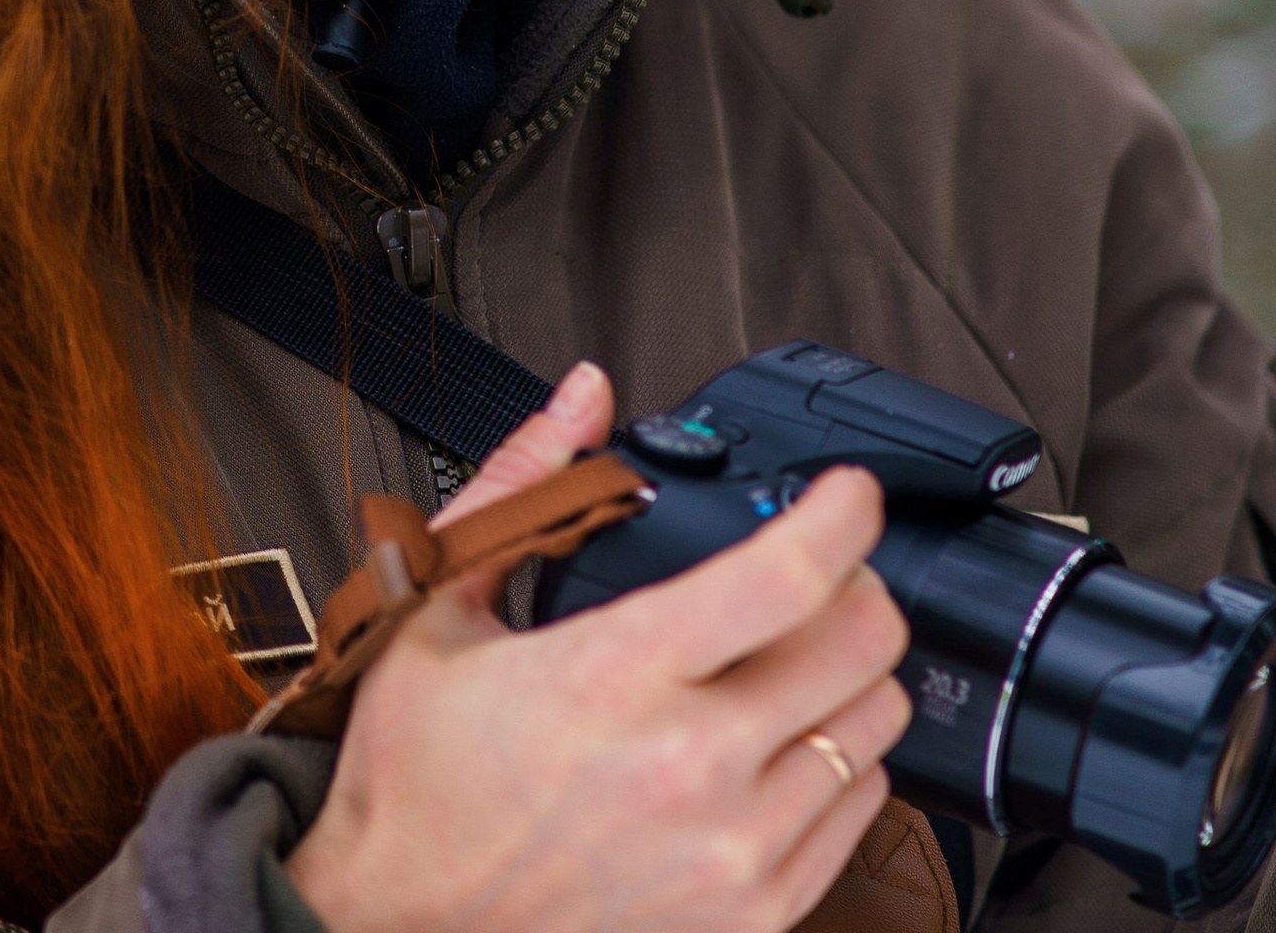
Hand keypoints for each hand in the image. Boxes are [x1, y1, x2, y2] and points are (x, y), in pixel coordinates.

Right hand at [284, 361, 910, 932]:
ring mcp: (731, 852)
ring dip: (850, 675)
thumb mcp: (440, 605)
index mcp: (615, 676)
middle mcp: (691, 769)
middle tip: (820, 569)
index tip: (847, 489)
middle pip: (861, 648)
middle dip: (856, 583)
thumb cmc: (413, 776)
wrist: (399, 927)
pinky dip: (839, 763)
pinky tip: (778, 740)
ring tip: (793, 657)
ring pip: (875, 730)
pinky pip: (858, 816)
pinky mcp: (751, 916)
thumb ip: (526, 483)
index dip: (841, 514)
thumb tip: (584, 396)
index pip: (785, 578)